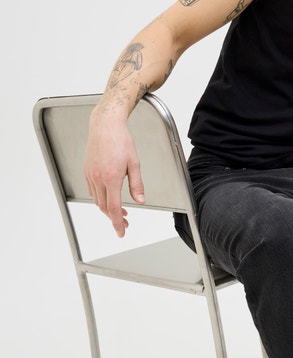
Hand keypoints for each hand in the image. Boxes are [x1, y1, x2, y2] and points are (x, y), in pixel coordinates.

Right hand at [84, 110, 144, 236]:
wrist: (105, 126)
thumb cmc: (121, 141)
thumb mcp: (135, 163)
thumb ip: (137, 184)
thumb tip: (140, 200)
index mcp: (111, 177)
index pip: (113, 207)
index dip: (117, 223)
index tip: (121, 231)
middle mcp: (98, 178)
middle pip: (104, 207)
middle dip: (114, 218)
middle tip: (125, 223)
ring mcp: (90, 175)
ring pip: (97, 200)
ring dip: (107, 209)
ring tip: (120, 212)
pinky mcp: (87, 171)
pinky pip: (93, 191)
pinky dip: (100, 199)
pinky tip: (108, 198)